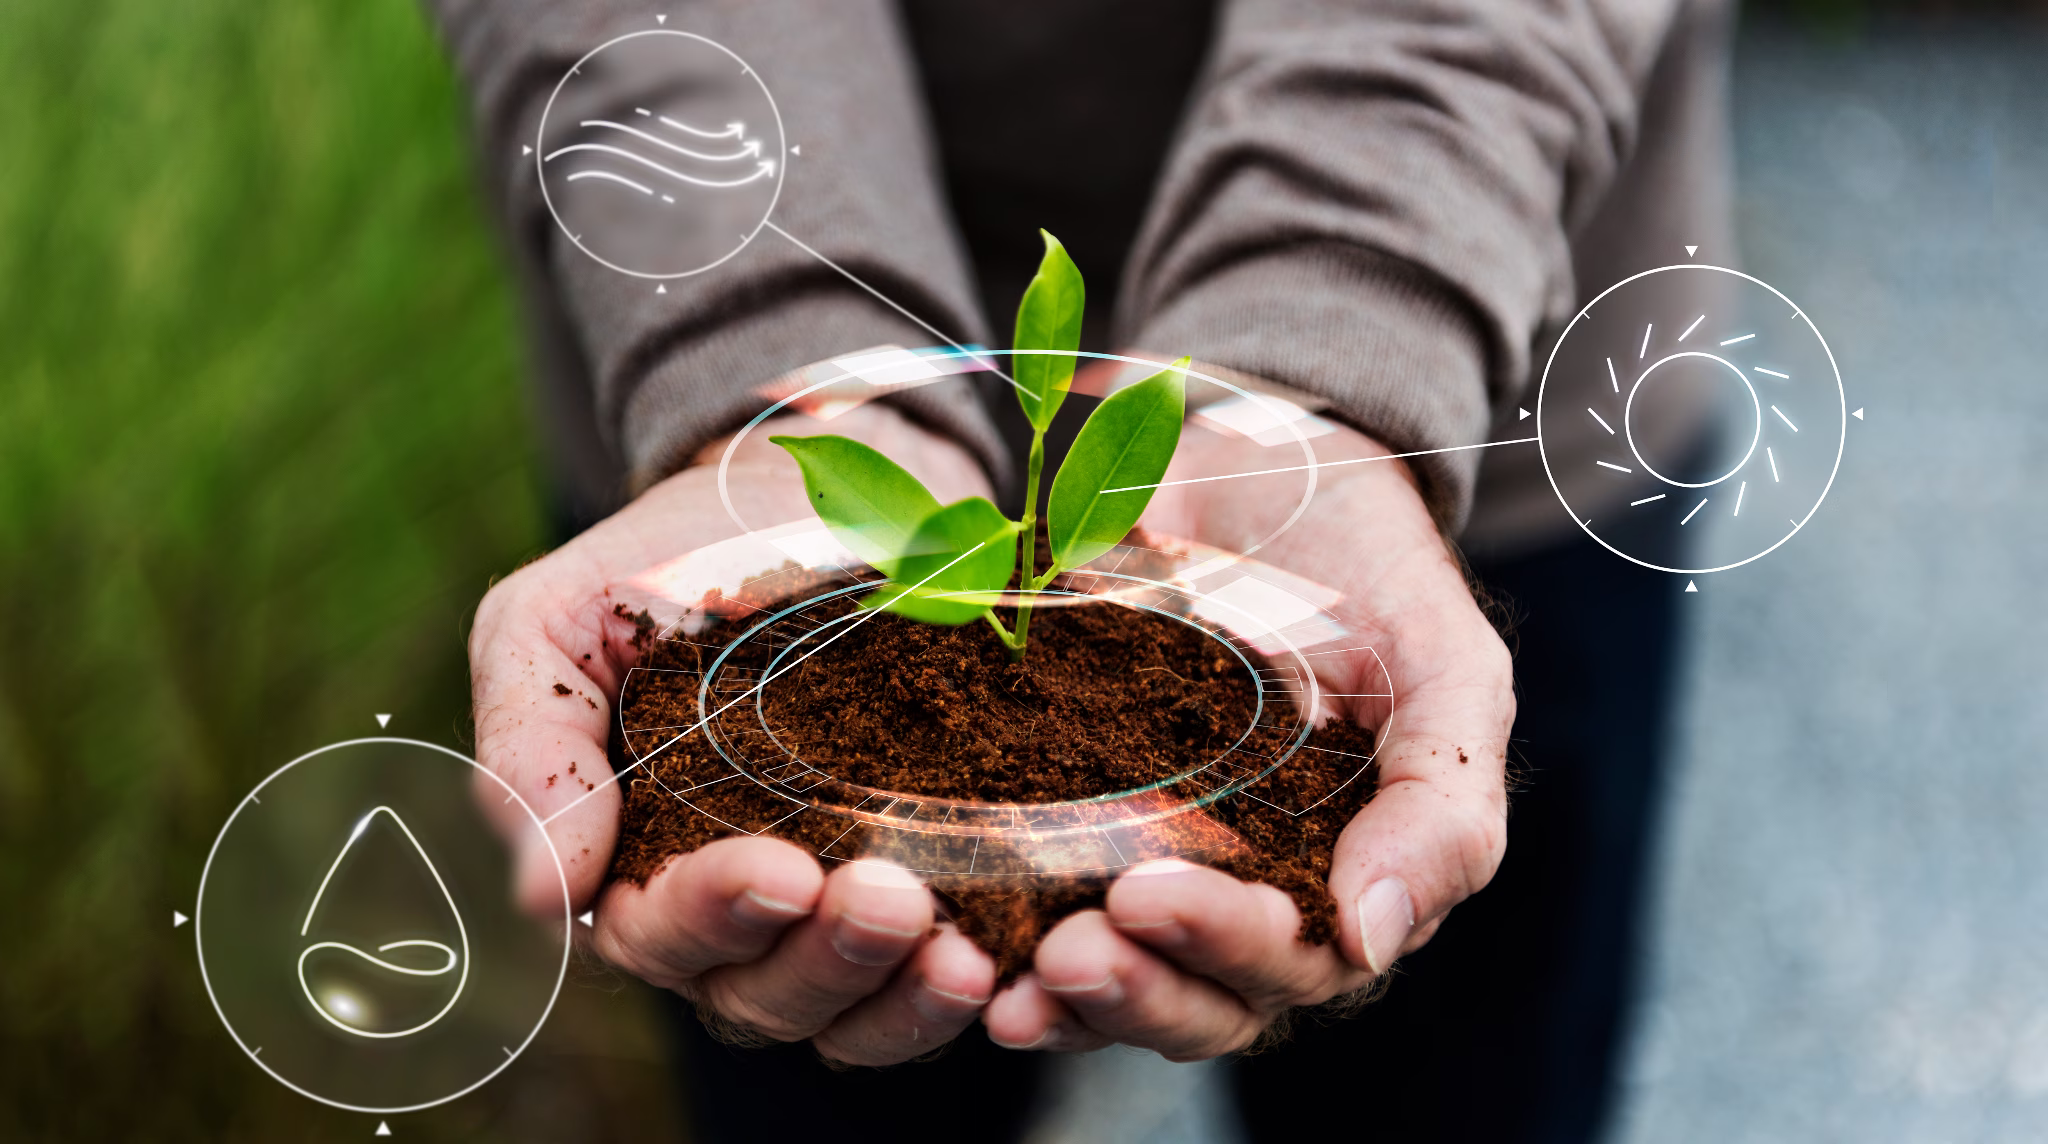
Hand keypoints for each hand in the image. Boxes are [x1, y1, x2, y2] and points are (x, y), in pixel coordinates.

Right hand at [468, 401, 999, 1064]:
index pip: (658, 932)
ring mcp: (831, 914)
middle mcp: (732, 916)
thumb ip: (533, 750)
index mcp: (630, 866)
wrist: (807, 499)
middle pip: (763, 993)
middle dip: (825, 959)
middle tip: (889, 899)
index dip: (715, 915)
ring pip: (854, 1011)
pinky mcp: (927, 890)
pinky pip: (936, 980)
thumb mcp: (557, 626)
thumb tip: (545, 897)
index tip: (781, 869)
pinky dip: (967, 984)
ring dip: (903, 996)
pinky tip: (1007, 959)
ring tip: (961, 954)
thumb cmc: (663, 565)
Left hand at [983, 400, 1513, 1059]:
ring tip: (1009, 981)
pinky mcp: (1074, 819)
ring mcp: (1159, 864)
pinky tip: (958, 949)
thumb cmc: (1376, 572)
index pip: (1291, 963)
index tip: (1148, 894)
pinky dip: (1002, 943)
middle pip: (1198, 999)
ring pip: (1118, 980)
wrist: (1269, 468)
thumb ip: (1443, 805)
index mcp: (1346, 883)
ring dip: (1067, 999)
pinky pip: (1037, 910)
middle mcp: (1251, 899)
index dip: (1222, 947)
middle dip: (1134, 990)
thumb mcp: (1446, 669)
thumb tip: (1370, 942)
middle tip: (1070, 950)